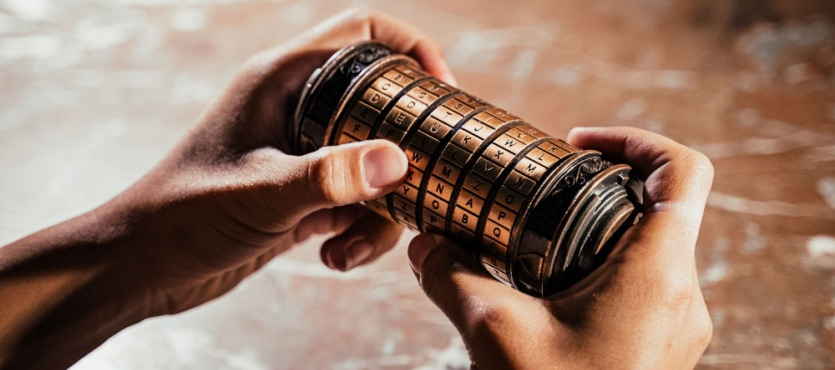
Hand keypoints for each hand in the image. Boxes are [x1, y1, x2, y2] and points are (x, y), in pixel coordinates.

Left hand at [0, 9, 455, 368]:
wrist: (144, 267)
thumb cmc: (183, 216)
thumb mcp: (261, 194)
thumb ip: (328, 178)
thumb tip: (398, 162)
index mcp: (281, 81)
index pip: (360, 34)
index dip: (410, 49)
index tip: (443, 90)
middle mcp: (296, 109)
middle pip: (380, 104)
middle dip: (405, 148)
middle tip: (424, 181)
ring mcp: (303, 152)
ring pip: (374, 163)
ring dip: (380, 208)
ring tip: (350, 244)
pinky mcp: (304, 193)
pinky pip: (356, 200)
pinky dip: (360, 230)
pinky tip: (336, 254)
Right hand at [407, 127, 713, 368]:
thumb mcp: (492, 335)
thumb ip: (452, 277)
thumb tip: (425, 244)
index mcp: (657, 273)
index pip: (681, 171)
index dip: (634, 139)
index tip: (576, 143)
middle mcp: (682, 294)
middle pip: (661, 204)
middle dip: (601, 184)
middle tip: (546, 186)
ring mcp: (677, 323)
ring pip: (651, 246)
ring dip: (599, 229)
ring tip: (541, 238)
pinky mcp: (661, 346)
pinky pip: (643, 285)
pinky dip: (601, 267)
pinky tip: (550, 288)